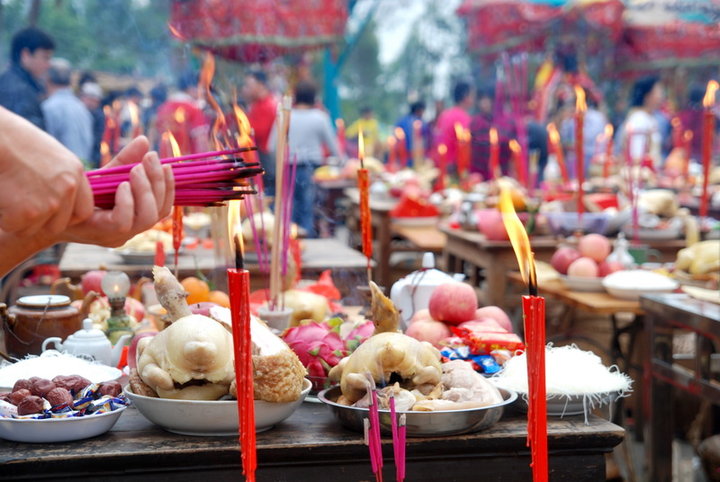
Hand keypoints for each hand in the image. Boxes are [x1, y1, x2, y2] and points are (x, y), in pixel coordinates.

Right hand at [0, 107, 93, 236]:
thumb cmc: (13, 140)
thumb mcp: (49, 155)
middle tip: (19, 207)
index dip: (66, 218)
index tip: (50, 215)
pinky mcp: (28, 213)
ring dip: (17, 220)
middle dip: (38, 223)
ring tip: (7, 194)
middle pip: (57, 226)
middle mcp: (67, 189)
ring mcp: (50, 203)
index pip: (83, 212)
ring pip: (32, 229)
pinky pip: (13, 227)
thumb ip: (60, 178)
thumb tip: (60, 199)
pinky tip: (0, 197)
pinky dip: (2, 219)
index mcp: (75, 172)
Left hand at [58, 136, 174, 246]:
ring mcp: (117, 236)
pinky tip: (121, 184)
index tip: (166, 164)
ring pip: (146, 218)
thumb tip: (145, 140)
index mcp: (135, 218)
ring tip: (135, 169)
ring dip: (145, 191)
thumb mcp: (107, 175)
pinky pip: (123, 220)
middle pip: (159, 212)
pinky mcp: (102, 234)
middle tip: (149, 159)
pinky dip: (127, 201)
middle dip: (158, 183)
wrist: (47, 208)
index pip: (163, 207)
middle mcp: (130, 231)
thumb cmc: (78, 193)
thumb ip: (126, 161)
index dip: (169, 187)